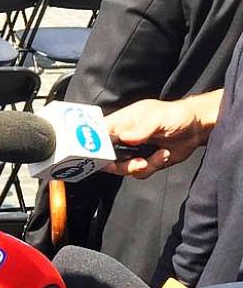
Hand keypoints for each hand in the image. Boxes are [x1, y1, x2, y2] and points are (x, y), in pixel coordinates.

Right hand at [103, 91, 220, 178]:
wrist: (196, 129)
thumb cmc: (176, 115)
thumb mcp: (159, 117)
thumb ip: (142, 127)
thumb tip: (125, 137)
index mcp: (120, 122)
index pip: (97, 131)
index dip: (90, 142)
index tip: (93, 152)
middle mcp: (123, 138)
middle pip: (104, 155)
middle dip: (113, 163)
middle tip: (122, 163)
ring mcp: (132, 151)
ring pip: (120, 168)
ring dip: (136, 167)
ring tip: (153, 158)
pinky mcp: (145, 162)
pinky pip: (139, 173)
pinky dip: (151, 167)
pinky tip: (163, 155)